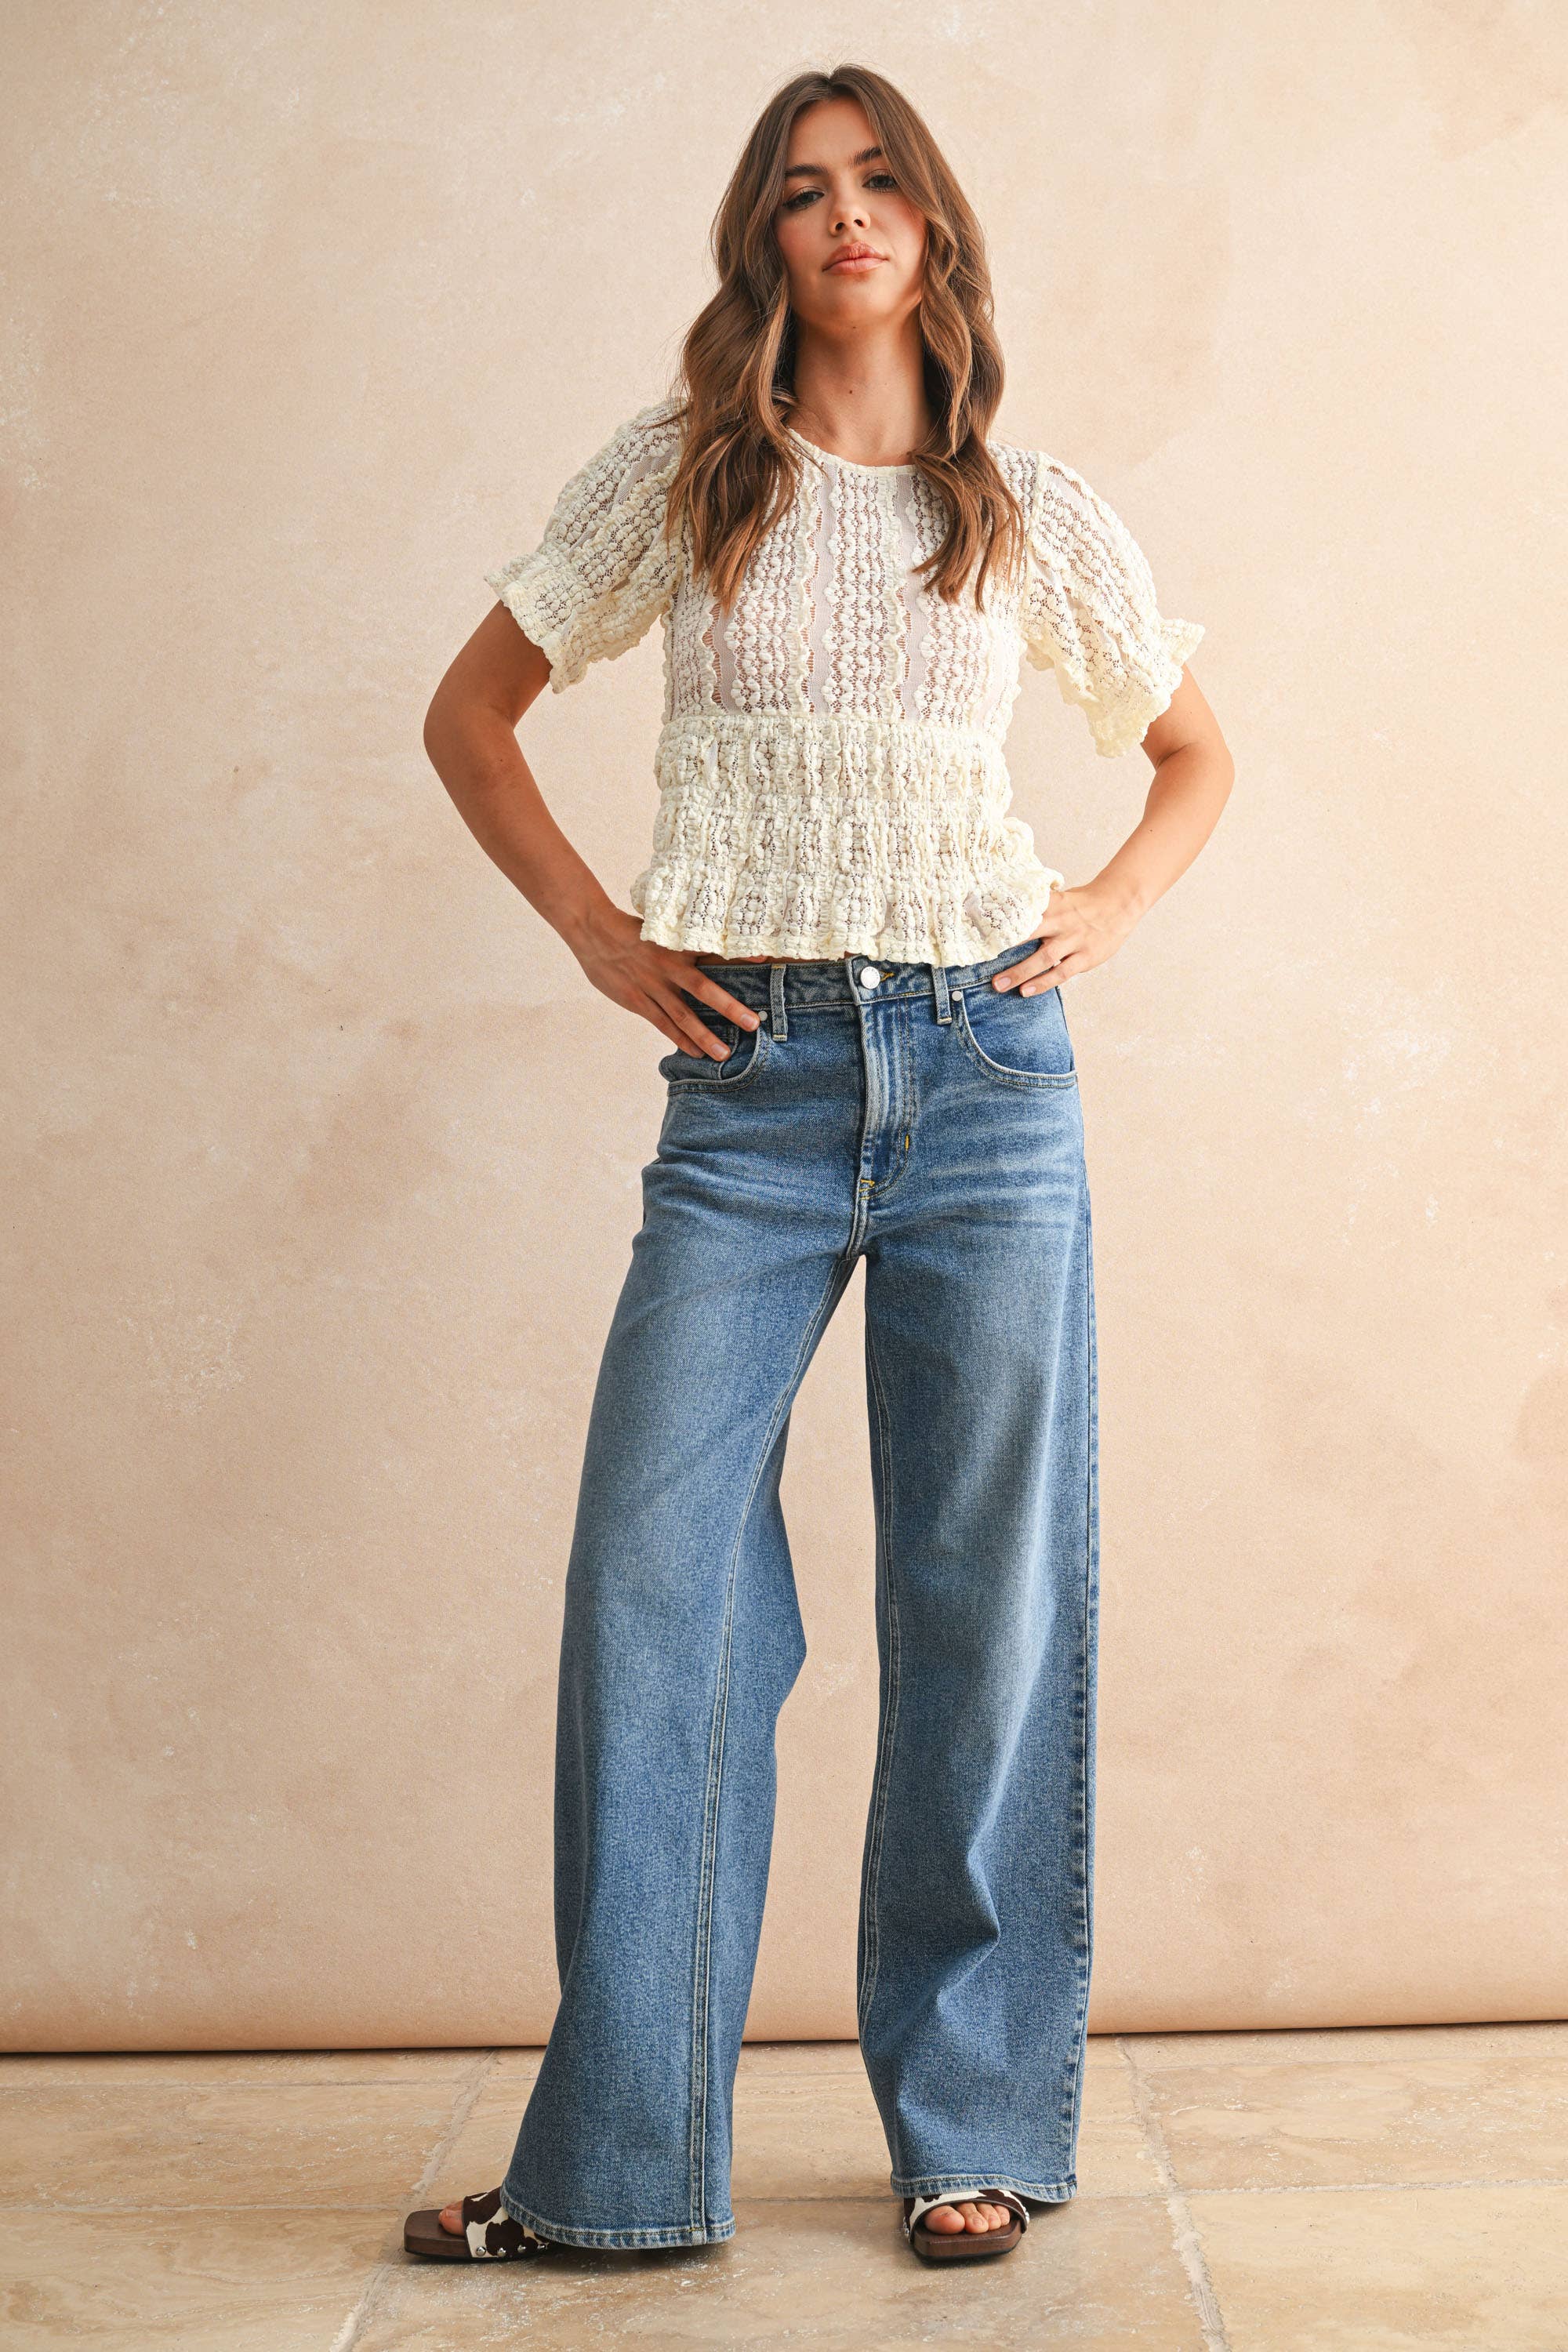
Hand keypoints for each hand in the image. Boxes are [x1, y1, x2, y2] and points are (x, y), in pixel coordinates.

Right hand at [570, 905, 762, 1059]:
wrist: (593, 931)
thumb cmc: (631, 930)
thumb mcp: (662, 930)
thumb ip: (685, 944)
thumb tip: (712, 948)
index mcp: (678, 946)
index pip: (715, 952)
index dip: (740, 956)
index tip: (766, 961)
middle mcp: (669, 967)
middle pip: (705, 989)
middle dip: (730, 1008)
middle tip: (754, 1024)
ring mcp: (652, 986)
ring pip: (683, 1015)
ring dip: (704, 1035)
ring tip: (724, 1054)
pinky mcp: (636, 1000)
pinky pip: (662, 1023)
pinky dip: (679, 1038)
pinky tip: (695, 1052)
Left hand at [987, 883, 1139, 994]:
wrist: (1120, 903)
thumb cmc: (1083, 903)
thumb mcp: (1059, 898)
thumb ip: (1036, 907)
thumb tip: (1003, 909)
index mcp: (1052, 904)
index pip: (1022, 911)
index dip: (1001, 919)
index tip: (977, 928)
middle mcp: (1061, 921)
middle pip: (1029, 934)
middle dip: (1004, 948)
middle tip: (980, 962)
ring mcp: (1074, 940)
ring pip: (1043, 958)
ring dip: (1019, 972)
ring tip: (998, 985)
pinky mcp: (1086, 957)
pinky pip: (1062, 973)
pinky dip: (1043, 983)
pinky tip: (1026, 992)